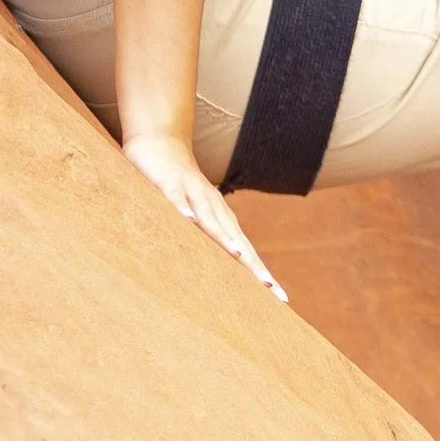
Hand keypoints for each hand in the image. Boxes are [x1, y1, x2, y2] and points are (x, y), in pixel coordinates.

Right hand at [120, 131, 287, 301]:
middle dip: (253, 265)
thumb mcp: (194, 217)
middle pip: (237, 240)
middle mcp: (214, 208)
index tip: (279, 298)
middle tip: (270, 289)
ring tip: (239, 257)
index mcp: (221, 219)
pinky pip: (176, 198)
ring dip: (224, 238)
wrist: (160, 141)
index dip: (260, 273)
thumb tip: (217, 269)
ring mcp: (193, 193)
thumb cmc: (178, 187)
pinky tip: (188, 222)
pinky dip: (182, 209)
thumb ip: (204, 239)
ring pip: (210, 219)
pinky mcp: (169, 183)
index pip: (245, 251)